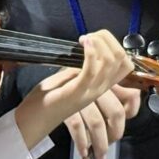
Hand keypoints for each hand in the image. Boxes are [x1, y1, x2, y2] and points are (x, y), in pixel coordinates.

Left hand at [13, 30, 133, 150]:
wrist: (32, 121)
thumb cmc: (49, 97)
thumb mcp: (71, 79)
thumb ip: (83, 67)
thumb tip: (88, 47)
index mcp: (101, 85)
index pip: (126, 64)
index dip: (116, 45)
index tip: (96, 39)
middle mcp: (100, 89)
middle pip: (120, 59)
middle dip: (107, 39)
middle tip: (89, 37)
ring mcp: (90, 92)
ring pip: (109, 62)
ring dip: (98, 43)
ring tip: (84, 39)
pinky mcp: (76, 92)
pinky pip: (91, 70)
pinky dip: (90, 53)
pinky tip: (83, 42)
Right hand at [63, 82, 141, 158]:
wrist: (50, 87)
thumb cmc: (77, 88)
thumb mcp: (97, 88)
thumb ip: (116, 95)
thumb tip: (132, 102)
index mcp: (107, 80)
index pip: (130, 95)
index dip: (131, 110)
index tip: (125, 122)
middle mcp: (96, 86)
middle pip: (115, 112)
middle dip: (115, 133)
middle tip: (111, 143)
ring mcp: (80, 96)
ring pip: (97, 122)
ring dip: (100, 144)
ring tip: (99, 157)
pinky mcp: (65, 106)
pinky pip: (77, 126)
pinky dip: (82, 141)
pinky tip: (83, 151)